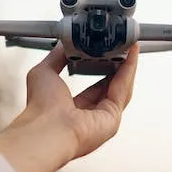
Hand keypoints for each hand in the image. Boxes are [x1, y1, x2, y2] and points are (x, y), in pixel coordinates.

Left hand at [0, 43, 138, 171]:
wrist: (47, 128)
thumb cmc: (41, 109)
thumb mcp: (44, 72)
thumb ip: (56, 57)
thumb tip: (66, 43)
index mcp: (71, 110)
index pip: (93, 88)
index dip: (101, 68)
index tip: (106, 52)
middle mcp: (89, 117)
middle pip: (110, 88)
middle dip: (117, 66)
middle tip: (121, 46)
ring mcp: (103, 119)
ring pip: (120, 89)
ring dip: (126, 66)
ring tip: (128, 45)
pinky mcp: (112, 118)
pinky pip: (123, 90)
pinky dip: (128, 71)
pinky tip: (130, 55)